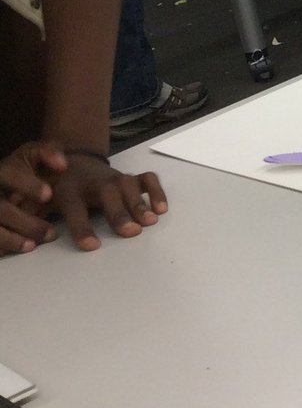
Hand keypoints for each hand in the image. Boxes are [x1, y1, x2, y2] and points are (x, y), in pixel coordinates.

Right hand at [0, 142, 63, 254]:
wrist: (12, 178)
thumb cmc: (28, 167)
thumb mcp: (36, 153)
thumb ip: (50, 151)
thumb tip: (63, 164)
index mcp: (2, 171)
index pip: (10, 175)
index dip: (27, 185)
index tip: (48, 194)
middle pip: (1, 209)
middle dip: (24, 222)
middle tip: (51, 232)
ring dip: (11, 239)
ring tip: (33, 245)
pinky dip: (2, 247)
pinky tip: (18, 250)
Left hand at [45, 149, 166, 250]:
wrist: (73, 159)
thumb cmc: (56, 187)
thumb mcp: (39, 199)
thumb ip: (36, 216)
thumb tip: (33, 240)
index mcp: (68, 190)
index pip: (75, 209)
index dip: (82, 228)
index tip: (93, 247)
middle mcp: (94, 182)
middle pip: (108, 194)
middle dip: (120, 213)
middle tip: (133, 232)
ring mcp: (114, 177)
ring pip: (129, 186)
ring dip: (141, 203)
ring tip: (152, 221)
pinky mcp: (129, 177)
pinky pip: (146, 179)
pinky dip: (156, 191)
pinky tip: (162, 208)